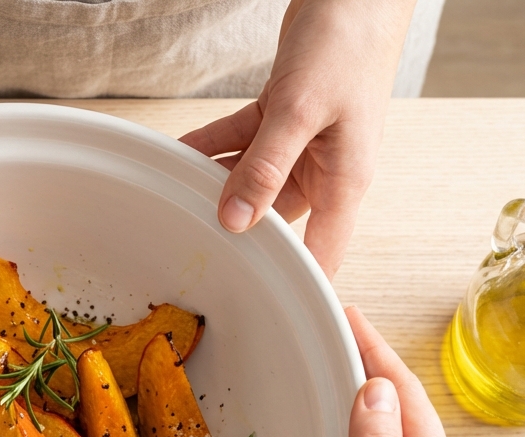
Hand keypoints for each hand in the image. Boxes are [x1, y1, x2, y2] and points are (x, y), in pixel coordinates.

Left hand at [180, 0, 415, 275]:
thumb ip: (265, 168)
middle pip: (274, 220)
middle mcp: (325, 170)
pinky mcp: (285, 119)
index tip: (257, 305)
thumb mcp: (300, 111)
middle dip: (235, 230)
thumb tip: (236, 221)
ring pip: (251, 181)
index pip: (320, 255)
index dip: (293, 284)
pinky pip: (242, 143)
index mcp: (344, 182)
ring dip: (215, 184)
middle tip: (192, 247)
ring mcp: (304, 146)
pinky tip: (181, 156)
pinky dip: (212, 148)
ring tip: (176, 197)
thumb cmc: (348, 44)